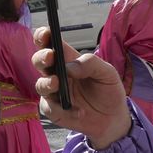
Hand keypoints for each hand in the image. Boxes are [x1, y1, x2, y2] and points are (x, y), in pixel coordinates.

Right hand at [32, 27, 130, 149]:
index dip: (44, 36)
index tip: (45, 33)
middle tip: (49, 57)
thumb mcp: (107, 73)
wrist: (113, 118)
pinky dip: (63, 110)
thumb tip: (70, 67)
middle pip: (39, 61)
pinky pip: (50, 108)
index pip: (50, 44)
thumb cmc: (108, 91)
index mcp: (68, 59)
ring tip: (57, 83)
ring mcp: (53, 93)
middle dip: (41, 57)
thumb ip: (91, 64)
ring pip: (40, 84)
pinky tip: (80, 112)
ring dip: (46, 83)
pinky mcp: (54, 110)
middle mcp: (57, 74)